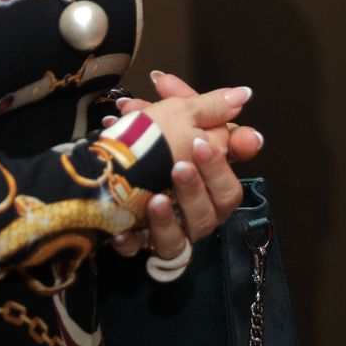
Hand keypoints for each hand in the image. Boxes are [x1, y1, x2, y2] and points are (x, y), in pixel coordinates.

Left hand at [105, 71, 264, 260]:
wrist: (103, 162)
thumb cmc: (149, 140)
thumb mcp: (176, 115)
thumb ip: (203, 105)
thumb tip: (241, 93)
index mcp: (210, 182)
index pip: (234, 180)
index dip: (239, 170)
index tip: (241, 142)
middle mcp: (196, 209)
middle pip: (215, 208)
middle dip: (201, 186)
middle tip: (182, 165)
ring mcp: (171, 229)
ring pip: (182, 237)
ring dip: (169, 219)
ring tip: (155, 198)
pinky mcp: (141, 243)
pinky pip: (139, 252)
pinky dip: (132, 242)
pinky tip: (123, 231)